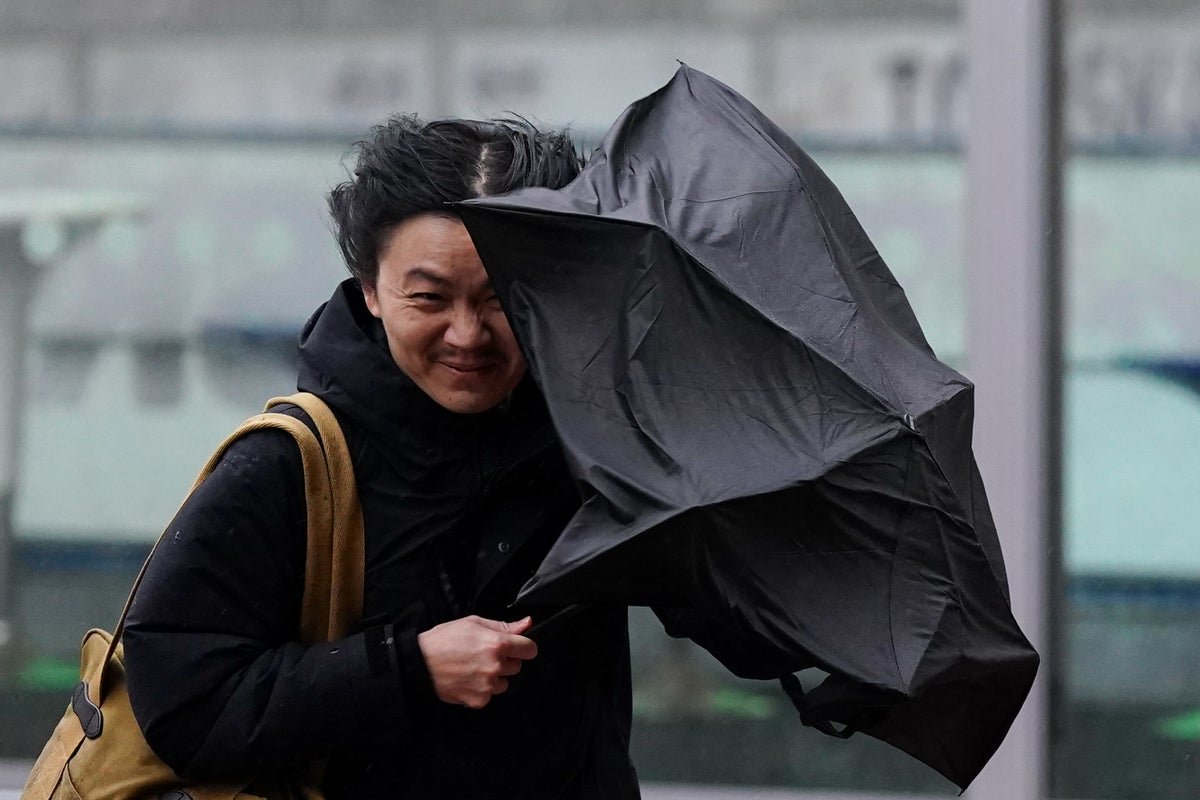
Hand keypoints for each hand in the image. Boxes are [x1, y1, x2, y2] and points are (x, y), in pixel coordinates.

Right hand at [417, 615, 537, 708]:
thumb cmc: (444, 639)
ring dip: (494, 678)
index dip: (523, 647)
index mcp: (497, 644)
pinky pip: (489, 696)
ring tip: (473, 669)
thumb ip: (504, 626)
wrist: (419, 663)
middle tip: (483, 655)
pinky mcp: (478, 700)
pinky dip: (481, 690)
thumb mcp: (473, 623)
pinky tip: (467, 681)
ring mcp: (487, 686)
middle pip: (516, 666)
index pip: (530, 649)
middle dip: (505, 661)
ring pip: (504, 683)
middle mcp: (495, 666)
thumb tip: (528, 623)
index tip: (514, 647)